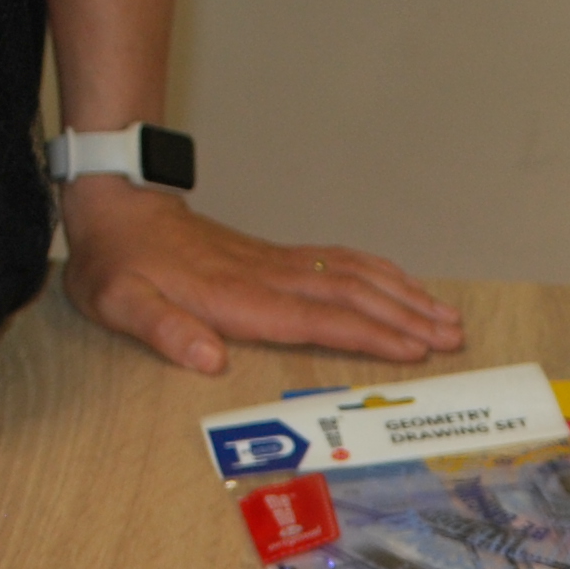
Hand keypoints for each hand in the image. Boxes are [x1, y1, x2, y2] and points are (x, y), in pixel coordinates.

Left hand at [59, 179, 464, 375]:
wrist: (117, 208)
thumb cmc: (118, 265)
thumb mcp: (120, 303)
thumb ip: (164, 330)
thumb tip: (208, 359)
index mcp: (237, 297)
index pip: (316, 319)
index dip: (368, 334)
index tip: (412, 348)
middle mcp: (268, 276)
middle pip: (351, 296)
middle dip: (406, 317)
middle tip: (453, 336)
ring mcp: (276, 262)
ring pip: (353, 275)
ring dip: (402, 294)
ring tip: (446, 315)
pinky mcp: (276, 256)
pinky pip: (339, 260)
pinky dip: (377, 271)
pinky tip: (401, 283)